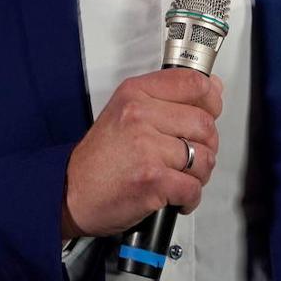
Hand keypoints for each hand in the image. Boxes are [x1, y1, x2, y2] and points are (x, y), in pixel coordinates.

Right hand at [62, 69, 222, 239]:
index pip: (193, 83)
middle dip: (206, 145)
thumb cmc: (99, 158)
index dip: (211, 99)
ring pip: (204, 157)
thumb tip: (211, 87)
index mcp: (136, 93)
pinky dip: (190, 198)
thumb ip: (166, 98)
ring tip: (180, 176)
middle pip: (205, 123)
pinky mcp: (152, 180)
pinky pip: (193, 188)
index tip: (210, 110)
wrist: (70, 193)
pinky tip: (175, 196)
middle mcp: (140, 115)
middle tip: (191, 156)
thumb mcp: (125, 111)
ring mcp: (147, 148)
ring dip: (199, 174)